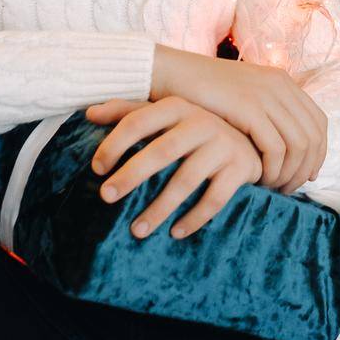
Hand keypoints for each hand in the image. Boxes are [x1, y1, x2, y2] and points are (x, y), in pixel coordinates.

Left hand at [85, 96, 262, 239]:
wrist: (251, 139)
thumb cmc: (193, 130)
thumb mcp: (163, 116)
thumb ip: (128, 111)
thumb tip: (89, 113)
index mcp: (177, 107)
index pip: (139, 120)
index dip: (115, 143)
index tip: (97, 169)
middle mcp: (201, 121)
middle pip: (162, 150)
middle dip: (132, 175)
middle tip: (106, 198)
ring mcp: (223, 145)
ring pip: (187, 180)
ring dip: (160, 208)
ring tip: (136, 231)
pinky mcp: (240, 167)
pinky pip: (215, 198)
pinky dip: (194, 218)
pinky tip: (175, 233)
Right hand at [148, 45, 327, 192]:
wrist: (173, 75)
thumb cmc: (204, 94)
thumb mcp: (244, 98)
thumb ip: (267, 116)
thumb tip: (289, 151)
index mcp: (283, 82)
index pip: (319, 123)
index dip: (318, 154)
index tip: (306, 176)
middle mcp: (280, 86)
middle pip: (313, 137)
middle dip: (305, 169)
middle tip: (288, 190)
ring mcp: (266, 95)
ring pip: (298, 145)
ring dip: (289, 173)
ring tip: (272, 188)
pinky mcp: (249, 108)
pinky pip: (275, 147)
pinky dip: (272, 169)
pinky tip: (258, 179)